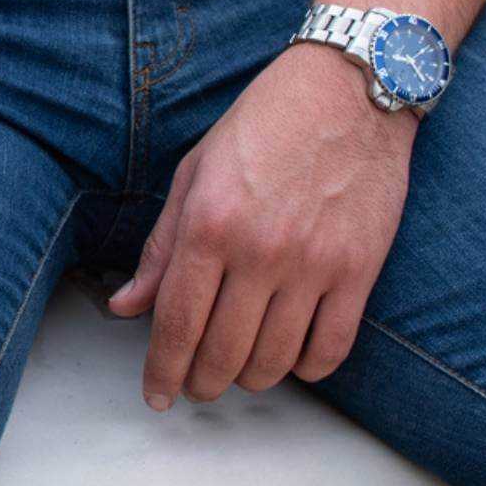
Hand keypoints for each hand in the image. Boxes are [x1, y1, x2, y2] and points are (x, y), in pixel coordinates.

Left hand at [107, 43, 414, 409]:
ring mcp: (314, 264)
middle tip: (193, 386)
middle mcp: (260, 251)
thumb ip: (160, 248)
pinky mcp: (359, 270)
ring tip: (235, 371)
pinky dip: (307, 369)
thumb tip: (126, 305)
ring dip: (249, 378)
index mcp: (209, 224)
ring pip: (275, 359)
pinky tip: (290, 360)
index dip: (162, 369)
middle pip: (222, 352)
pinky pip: (332, 348)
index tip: (157, 393)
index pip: (177, 323)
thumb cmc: (262, 124)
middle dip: (201, 382)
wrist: (346, 92)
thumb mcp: (193, 174)